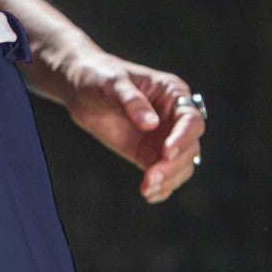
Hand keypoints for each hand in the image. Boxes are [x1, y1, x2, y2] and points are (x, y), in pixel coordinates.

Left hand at [55, 51, 205, 202]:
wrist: (80, 90)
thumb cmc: (99, 77)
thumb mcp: (113, 84)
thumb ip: (132, 101)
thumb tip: (151, 124)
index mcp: (173, 94)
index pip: (191, 120)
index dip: (183, 138)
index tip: (166, 152)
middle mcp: (174, 118)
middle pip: (190, 147)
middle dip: (173, 165)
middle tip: (151, 177)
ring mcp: (164, 138)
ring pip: (182, 165)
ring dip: (169, 180)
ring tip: (147, 189)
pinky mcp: (149, 154)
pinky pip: (164, 175)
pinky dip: (161, 188)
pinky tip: (149, 194)